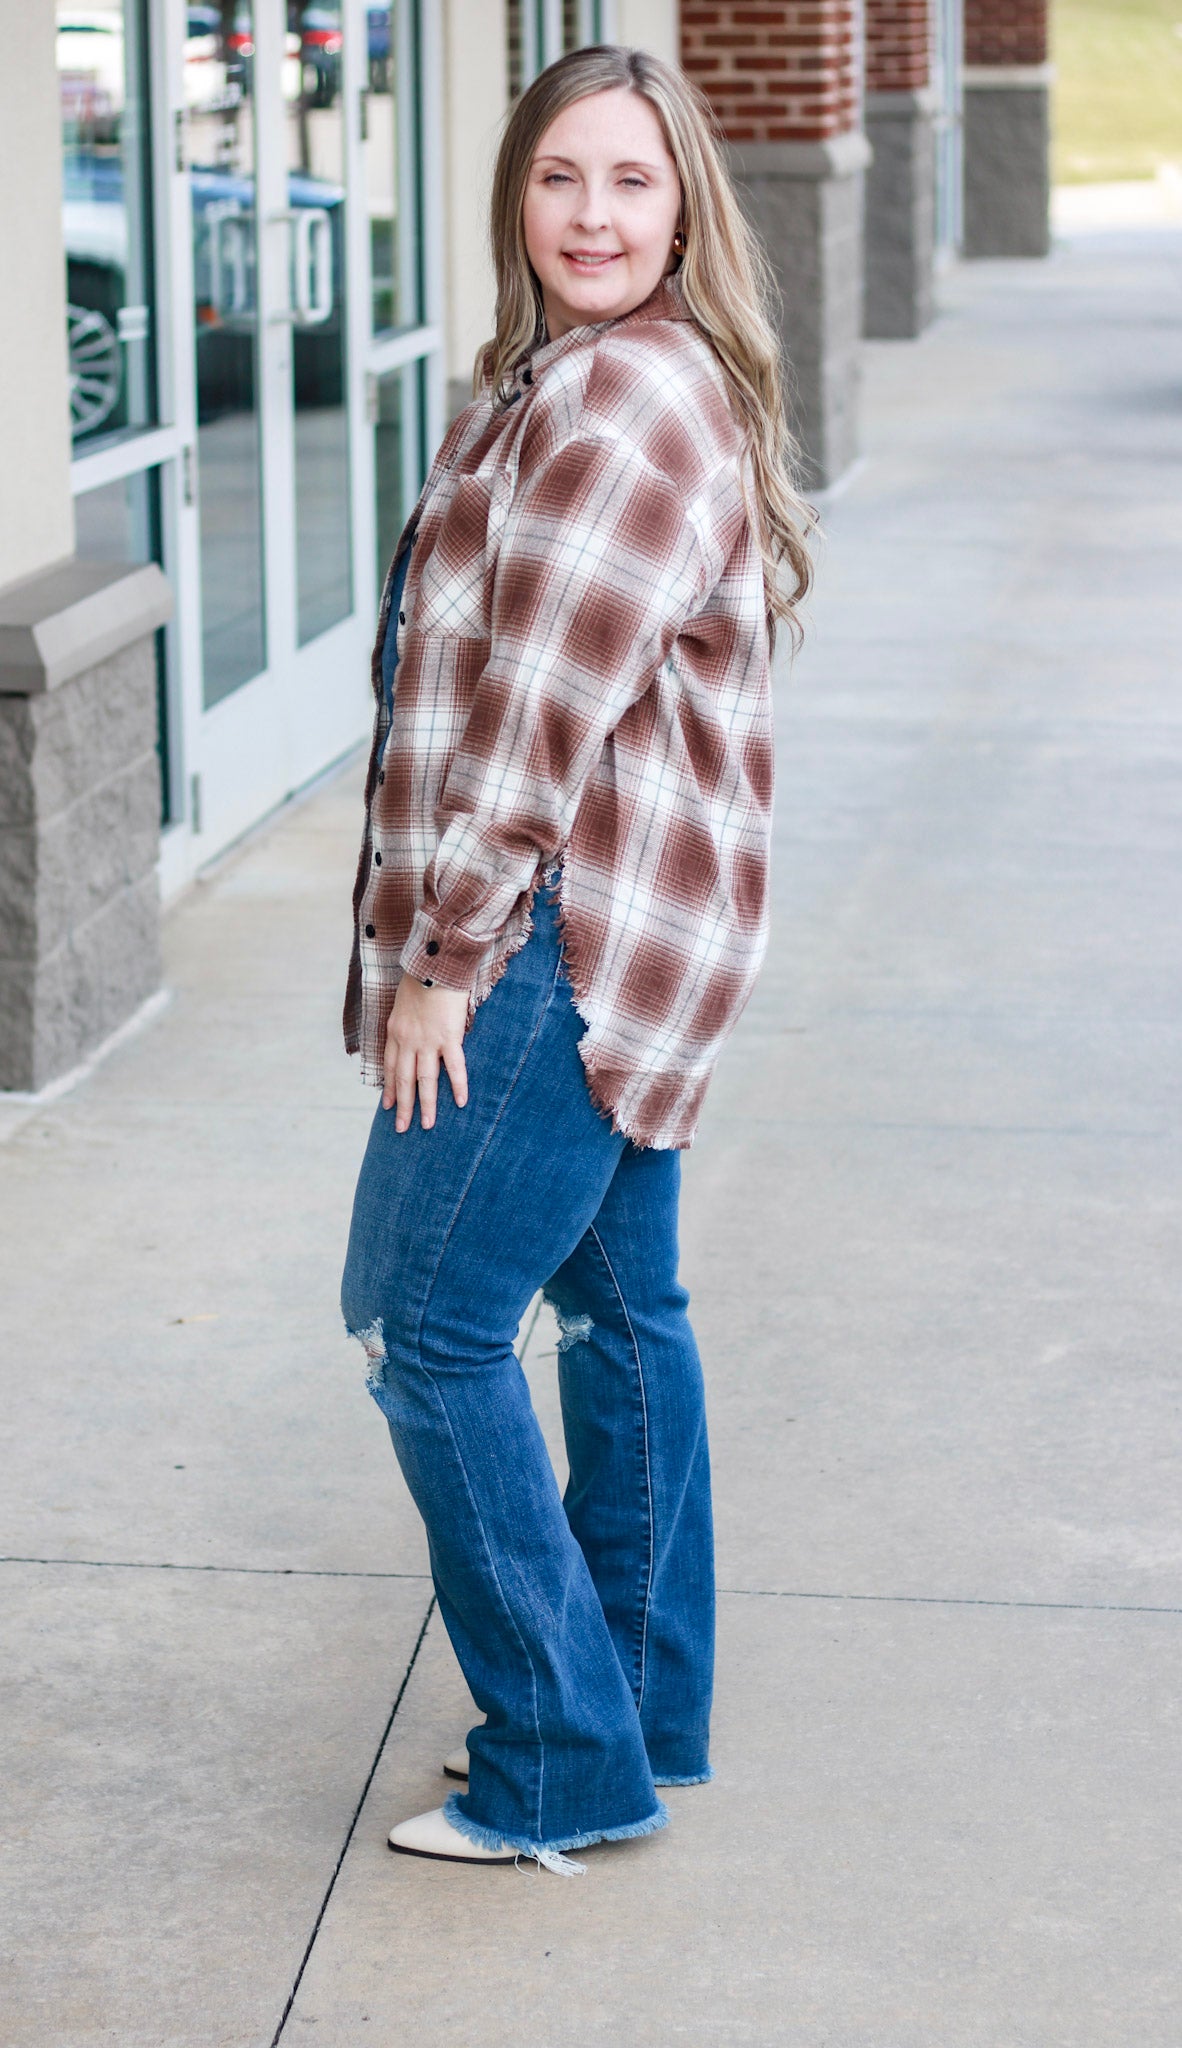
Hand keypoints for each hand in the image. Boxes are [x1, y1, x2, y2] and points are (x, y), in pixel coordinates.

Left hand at [382, 976, 469, 1130]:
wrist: (434, 963)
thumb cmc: (421, 976)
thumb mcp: (402, 1001)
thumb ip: (405, 1021)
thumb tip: (410, 1031)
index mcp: (396, 1032)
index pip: (389, 1067)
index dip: (389, 1088)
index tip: (387, 1106)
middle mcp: (408, 1041)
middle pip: (404, 1080)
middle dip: (403, 1106)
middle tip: (402, 1128)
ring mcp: (428, 1041)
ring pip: (425, 1080)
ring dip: (426, 1105)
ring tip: (428, 1125)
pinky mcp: (449, 1037)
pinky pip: (454, 1067)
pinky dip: (458, 1085)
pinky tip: (461, 1102)